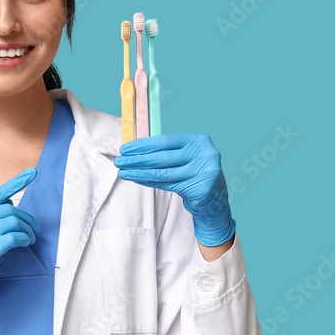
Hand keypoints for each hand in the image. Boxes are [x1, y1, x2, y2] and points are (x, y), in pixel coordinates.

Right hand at [0, 167, 39, 334]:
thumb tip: (8, 212)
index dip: (17, 182)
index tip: (33, 172)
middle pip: (9, 210)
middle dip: (26, 219)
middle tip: (34, 230)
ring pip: (13, 221)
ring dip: (27, 231)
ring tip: (29, 240)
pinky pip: (13, 237)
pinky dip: (23, 240)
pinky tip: (24, 245)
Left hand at [114, 133, 235, 246]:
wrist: (214, 195)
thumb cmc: (193, 171)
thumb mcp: (183, 155)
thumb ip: (165, 151)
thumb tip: (133, 150)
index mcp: (198, 140)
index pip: (165, 141)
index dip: (143, 145)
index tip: (125, 148)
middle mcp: (204, 154)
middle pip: (163, 158)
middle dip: (137, 160)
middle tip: (119, 161)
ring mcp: (204, 172)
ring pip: (164, 173)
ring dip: (140, 173)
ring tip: (123, 172)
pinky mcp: (201, 189)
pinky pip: (168, 185)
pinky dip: (149, 182)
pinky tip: (137, 179)